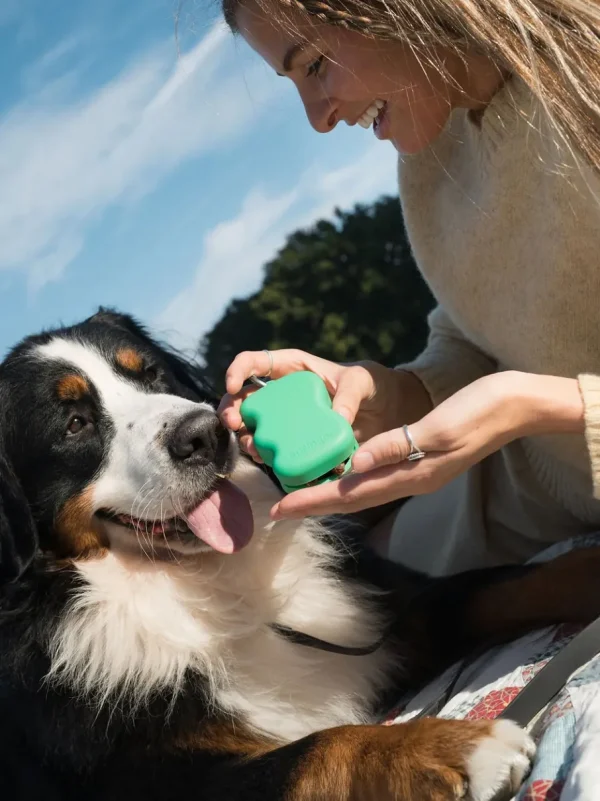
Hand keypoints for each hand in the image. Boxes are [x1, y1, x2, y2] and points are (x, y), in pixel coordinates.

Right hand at [218, 348, 431, 459]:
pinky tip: (268, 460)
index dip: (238, 370)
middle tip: (233, 423)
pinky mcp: (297, 442)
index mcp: (293, 369)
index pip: (255, 361)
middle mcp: (284, 394)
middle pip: (245, 398)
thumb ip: (350, 393)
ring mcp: (288, 420)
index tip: (234, 385)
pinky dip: (267, 455)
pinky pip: (274, 449)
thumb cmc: (374, 386)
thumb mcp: (363, 381)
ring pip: (254, 426)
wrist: (390, 413)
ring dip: (245, 436)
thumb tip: (337, 418)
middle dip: (232, 409)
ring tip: (253, 446)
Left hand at [268, 371, 584, 519]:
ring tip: (299, 494)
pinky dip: (351, 479)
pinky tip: (339, 473)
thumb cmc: (479, 410)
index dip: (314, 500)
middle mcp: (410, 479)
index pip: (352, 493)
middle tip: (278, 509)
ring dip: (330, 494)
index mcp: (412, 473)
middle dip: (314, 503)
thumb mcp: (439, 427)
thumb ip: (397, 445)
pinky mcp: (419, 460)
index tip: (281, 508)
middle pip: (352, 497)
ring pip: (362, 489)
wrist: (513, 406)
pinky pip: (376, 476)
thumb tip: (356, 463)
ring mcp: (416, 472)